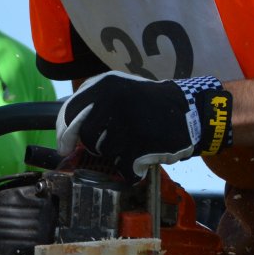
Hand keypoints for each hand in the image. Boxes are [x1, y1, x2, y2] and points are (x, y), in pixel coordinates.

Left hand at [56, 71, 232, 180]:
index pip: (70, 112)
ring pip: (104, 152)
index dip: (64, 132)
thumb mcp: (119, 90)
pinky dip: (130, 169)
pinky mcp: (139, 145)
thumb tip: (66, 132)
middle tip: (110, 144)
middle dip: (95, 145)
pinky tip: (141, 158)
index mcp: (105, 84)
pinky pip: (122, 168)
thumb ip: (92, 105)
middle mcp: (112, 101)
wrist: (189, 112)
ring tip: (134, 143)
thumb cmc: (149, 105)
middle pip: (86, 136)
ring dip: (116, 155)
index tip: (65, 146)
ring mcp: (126, 123)